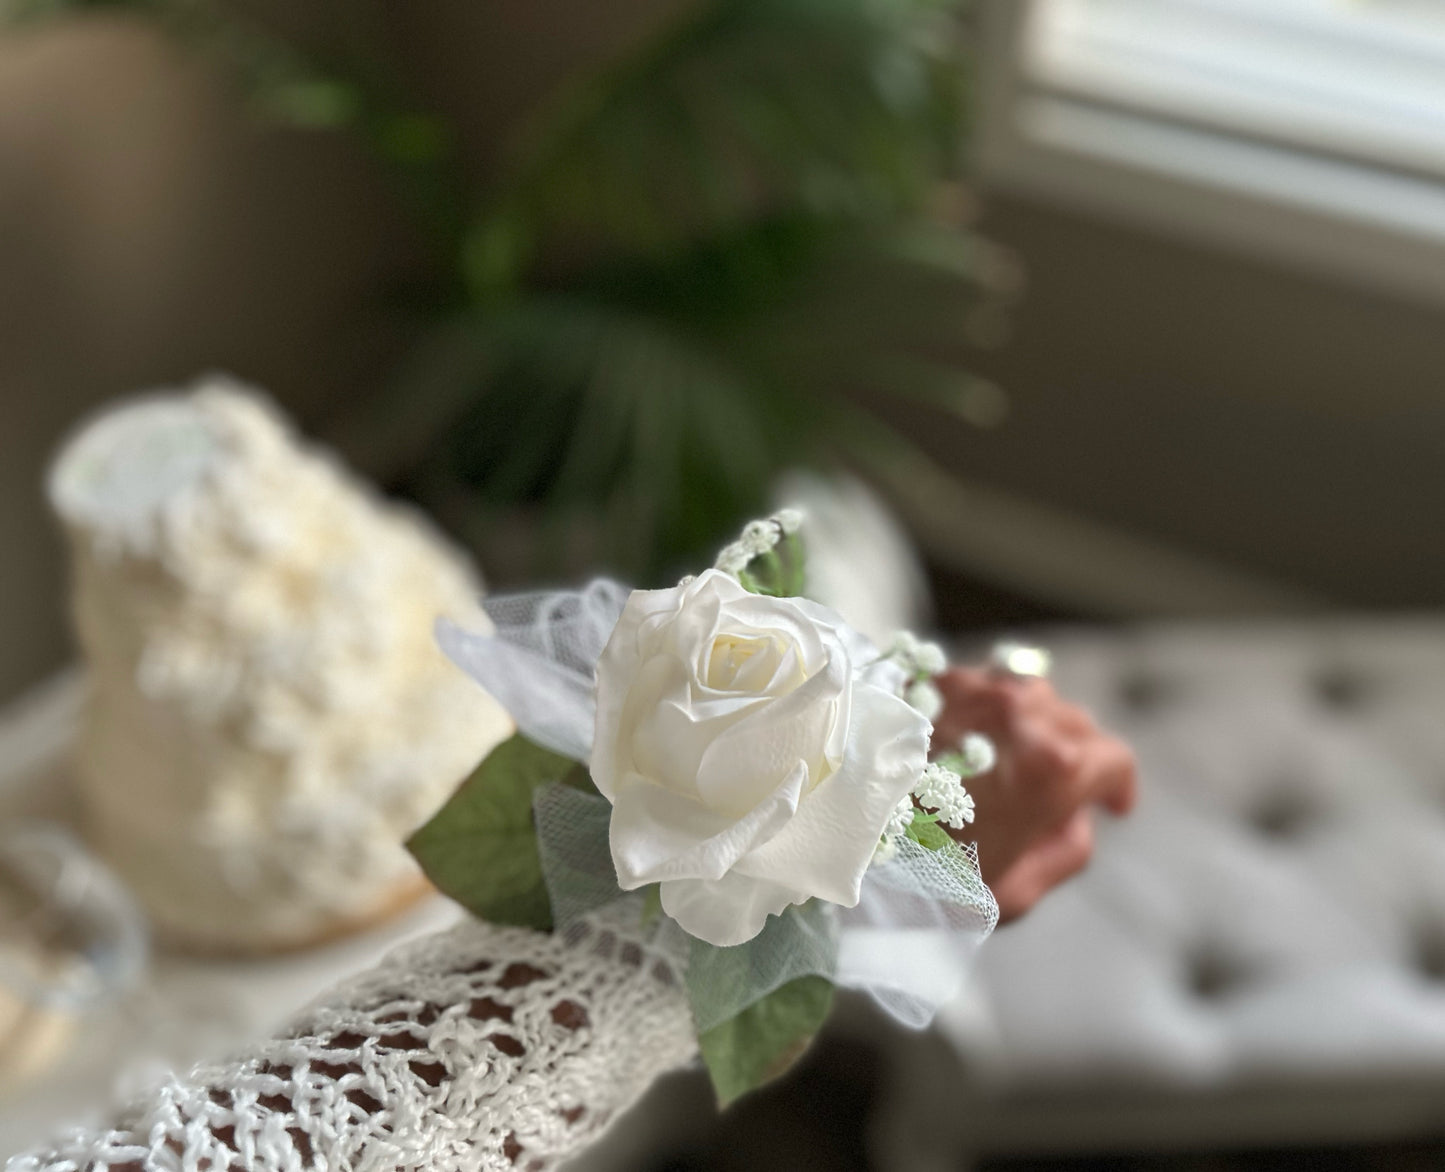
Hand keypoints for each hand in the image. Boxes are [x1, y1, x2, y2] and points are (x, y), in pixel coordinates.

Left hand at [930, 666, 1136, 924]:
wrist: (842, 822)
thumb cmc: (924, 871)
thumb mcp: (1012, 892)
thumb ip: (1063, 853)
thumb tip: (1078, 820)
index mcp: (1054, 765)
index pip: (1115, 759)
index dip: (1119, 786)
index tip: (1113, 807)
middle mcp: (1022, 711)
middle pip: (1075, 723)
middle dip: (1075, 757)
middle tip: (1053, 794)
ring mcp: (977, 686)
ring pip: (1030, 695)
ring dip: (1031, 726)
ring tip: (1009, 762)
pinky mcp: (935, 677)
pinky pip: (981, 687)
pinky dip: (984, 712)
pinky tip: (964, 743)